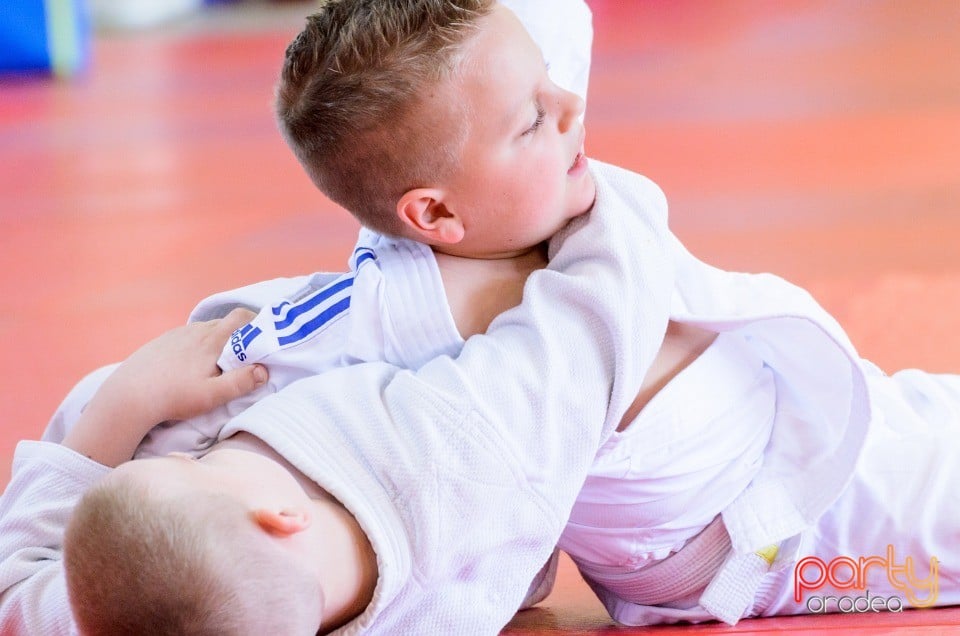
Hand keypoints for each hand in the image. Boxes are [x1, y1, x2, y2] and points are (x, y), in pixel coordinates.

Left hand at [62, 308, 268, 465]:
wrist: (128, 396)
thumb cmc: (174, 396)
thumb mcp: (213, 395)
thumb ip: (242, 382)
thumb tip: (264, 370)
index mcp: (212, 339)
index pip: (241, 317)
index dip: (257, 322)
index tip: (264, 337)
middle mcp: (195, 330)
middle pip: (224, 322)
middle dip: (240, 334)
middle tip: (246, 355)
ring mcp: (176, 334)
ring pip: (205, 329)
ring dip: (217, 340)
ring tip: (218, 362)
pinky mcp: (161, 342)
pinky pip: (187, 337)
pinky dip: (198, 344)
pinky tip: (192, 365)